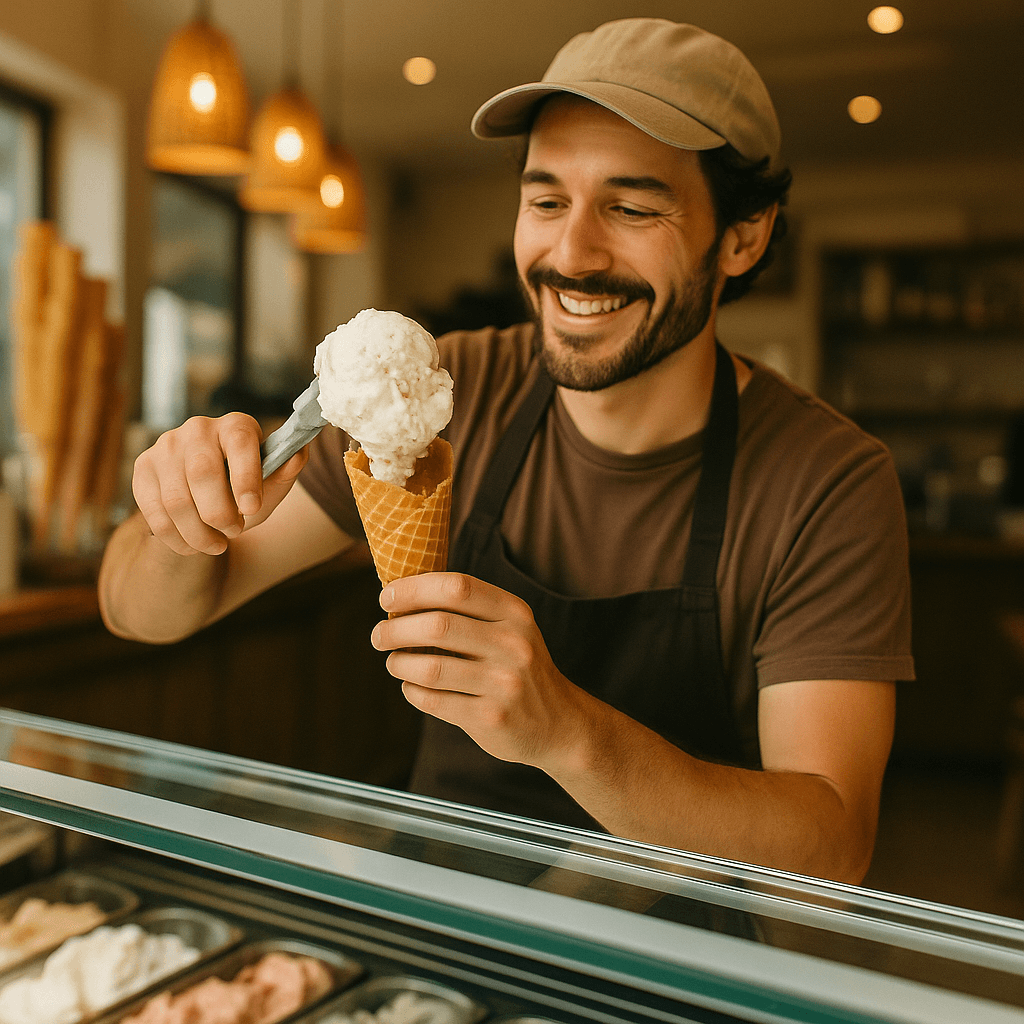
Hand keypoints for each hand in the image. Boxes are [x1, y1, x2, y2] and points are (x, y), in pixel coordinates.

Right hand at [132, 413, 308, 556]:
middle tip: (235, 532)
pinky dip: (175, 537)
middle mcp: (198, 429)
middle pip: (202, 472)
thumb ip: (285, 472)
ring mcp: (166, 446)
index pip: (240, 442)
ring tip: (217, 545)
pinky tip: (192, 546)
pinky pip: (154, 511)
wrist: (207, 499)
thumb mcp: (271, 485)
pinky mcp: (143, 468)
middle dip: (220, 513)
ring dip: (198, 532)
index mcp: (236, 426)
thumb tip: (297, 456)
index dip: (246, 477)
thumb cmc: (245, 489)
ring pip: (176, 498)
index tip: (251, 509)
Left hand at [371, 572, 586, 769]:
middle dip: (395, 629)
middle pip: (437, 625)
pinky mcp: (491, 718)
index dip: (414, 589)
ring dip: (399, 663)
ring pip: (429, 668)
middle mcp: (514, 644)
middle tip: (379, 635)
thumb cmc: (518, 666)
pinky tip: (413, 686)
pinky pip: (432, 701)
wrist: (558, 723)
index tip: (387, 597)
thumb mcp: (510, 628)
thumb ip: (468, 610)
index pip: (457, 587)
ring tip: (394, 662)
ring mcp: (504, 683)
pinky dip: (412, 691)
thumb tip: (400, 594)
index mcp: (515, 613)